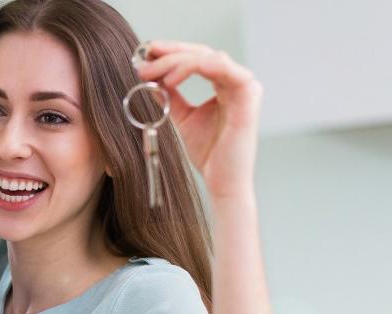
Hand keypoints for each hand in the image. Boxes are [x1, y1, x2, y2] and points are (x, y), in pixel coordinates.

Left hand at [135, 41, 261, 198]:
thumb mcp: (182, 117)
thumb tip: (150, 77)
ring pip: (209, 58)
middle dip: (169, 54)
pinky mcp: (249, 96)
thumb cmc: (208, 153)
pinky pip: (224, 69)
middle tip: (143, 62)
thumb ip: (171, 96)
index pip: (197, 57)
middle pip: (201, 53)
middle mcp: (237, 81)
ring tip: (153, 73)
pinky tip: (173, 77)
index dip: (170, 53)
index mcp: (225, 84)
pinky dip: (197, 67)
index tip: (143, 56)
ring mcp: (246, 87)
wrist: (222, 181)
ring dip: (177, 61)